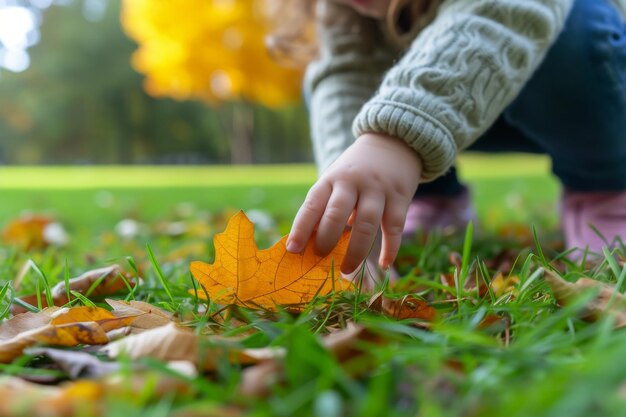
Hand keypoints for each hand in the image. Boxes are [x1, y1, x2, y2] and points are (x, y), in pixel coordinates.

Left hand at [286, 133, 422, 272]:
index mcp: (331, 179)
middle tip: (321, 259)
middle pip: (337, 213)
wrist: (393, 142)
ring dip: (356, 250)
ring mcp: (378, 189)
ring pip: (366, 223)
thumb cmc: (355, 172)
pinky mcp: (400, 196)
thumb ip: (324, 209)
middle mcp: (353, 182)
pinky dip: (390, 248)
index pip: (312, 204)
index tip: (292, 250)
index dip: (301, 228)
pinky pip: (395, 226)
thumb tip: (309, 246)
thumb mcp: (335, 182)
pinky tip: (383, 264)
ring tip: (346, 269)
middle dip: (326, 239)